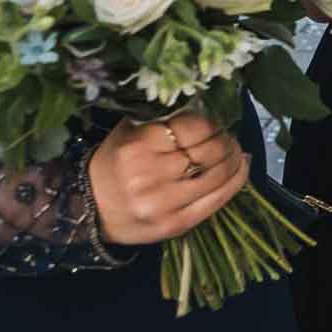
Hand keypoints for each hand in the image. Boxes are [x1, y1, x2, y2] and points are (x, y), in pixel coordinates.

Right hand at [88, 112, 248, 244]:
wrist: (90, 210)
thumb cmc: (114, 164)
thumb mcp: (128, 132)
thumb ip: (162, 119)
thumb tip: (206, 107)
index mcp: (137, 146)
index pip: (194, 127)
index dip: (212, 123)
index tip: (215, 123)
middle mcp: (150, 175)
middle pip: (210, 151)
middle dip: (226, 141)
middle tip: (229, 137)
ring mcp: (164, 203)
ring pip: (219, 175)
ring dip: (235, 159)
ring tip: (236, 152)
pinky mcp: (176, 225)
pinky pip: (218, 200)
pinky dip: (237, 180)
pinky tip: (241, 168)